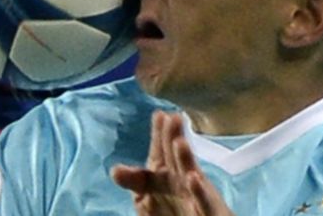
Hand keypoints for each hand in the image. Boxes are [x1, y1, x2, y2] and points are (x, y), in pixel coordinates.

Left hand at [111, 111, 235, 215]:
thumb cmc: (170, 210)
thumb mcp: (146, 196)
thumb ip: (134, 181)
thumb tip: (115, 170)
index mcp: (165, 174)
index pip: (161, 151)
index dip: (160, 134)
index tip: (159, 115)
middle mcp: (181, 180)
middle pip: (175, 157)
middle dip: (174, 138)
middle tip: (174, 117)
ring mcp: (195, 195)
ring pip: (190, 174)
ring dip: (186, 159)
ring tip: (180, 142)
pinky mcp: (207, 210)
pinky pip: (203, 201)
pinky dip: (199, 191)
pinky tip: (193, 178)